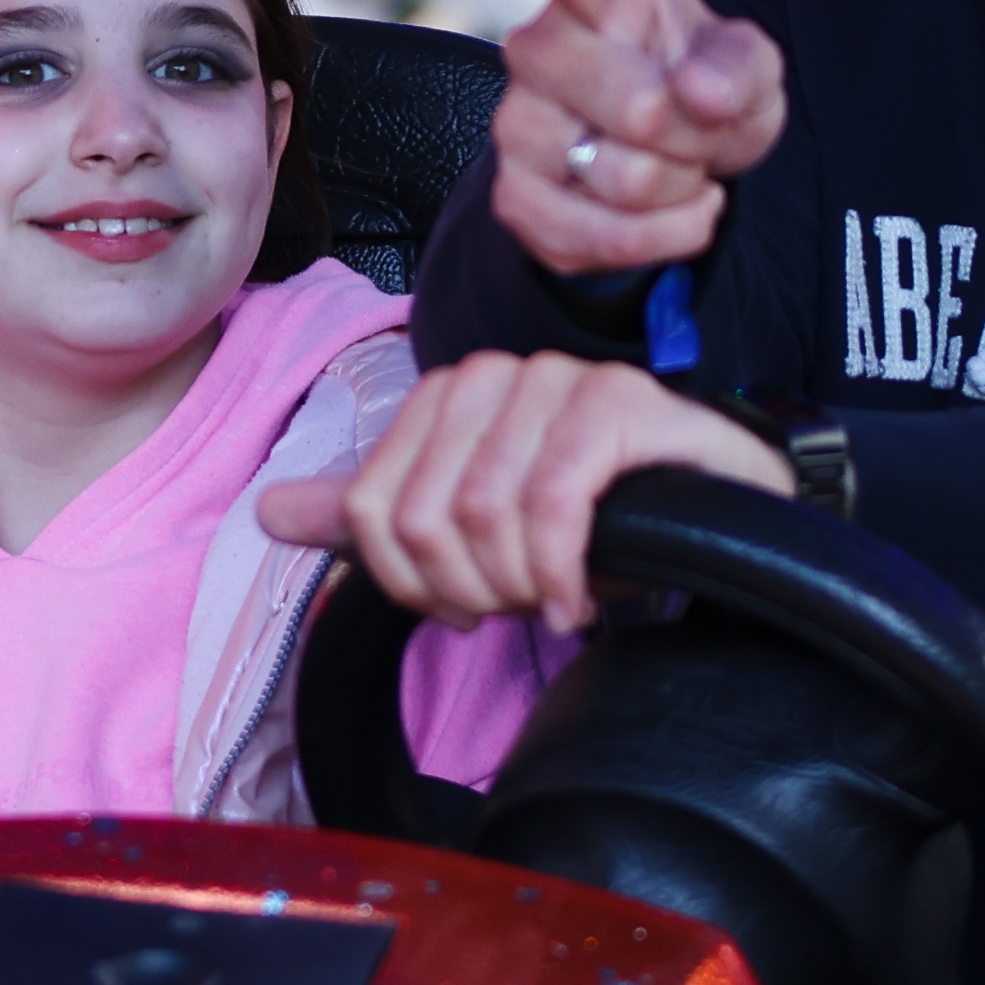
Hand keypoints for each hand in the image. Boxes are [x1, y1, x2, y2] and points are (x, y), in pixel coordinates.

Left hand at [256, 349, 791, 631]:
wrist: (716, 515)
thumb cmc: (595, 520)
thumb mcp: (472, 527)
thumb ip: (375, 515)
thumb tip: (268, 511)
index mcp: (443, 397)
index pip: (367, 510)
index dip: (408, 584)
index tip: (463, 607)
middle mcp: (493, 375)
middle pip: (421, 517)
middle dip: (466, 590)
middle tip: (516, 608)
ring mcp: (558, 382)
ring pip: (483, 513)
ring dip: (518, 587)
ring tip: (553, 598)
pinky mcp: (621, 402)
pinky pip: (554, 502)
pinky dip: (561, 573)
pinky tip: (581, 604)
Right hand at [488, 0, 787, 276]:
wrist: (672, 152)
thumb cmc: (701, 82)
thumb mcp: (748, 63)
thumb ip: (739, 65)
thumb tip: (700, 91)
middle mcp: (539, 52)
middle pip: (636, 104)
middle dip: (698, 131)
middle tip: (699, 122)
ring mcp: (519, 127)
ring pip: (624, 179)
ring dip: (680, 186)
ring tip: (681, 164)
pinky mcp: (518, 200)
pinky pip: (606, 239)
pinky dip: (663, 236)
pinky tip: (675, 210)